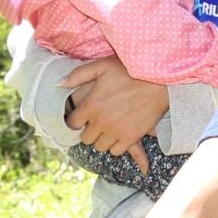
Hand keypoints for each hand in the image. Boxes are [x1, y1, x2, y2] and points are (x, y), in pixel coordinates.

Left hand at [63, 57, 167, 173]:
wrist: (158, 81)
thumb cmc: (129, 71)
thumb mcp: (101, 66)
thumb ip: (78, 75)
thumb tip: (59, 84)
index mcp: (91, 105)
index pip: (72, 124)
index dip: (74, 121)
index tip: (79, 118)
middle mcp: (101, 122)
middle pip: (85, 138)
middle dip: (88, 131)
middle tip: (95, 122)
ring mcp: (116, 132)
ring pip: (100, 146)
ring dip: (101, 139)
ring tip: (106, 129)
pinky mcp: (131, 138)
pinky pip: (116, 151)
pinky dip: (115, 145)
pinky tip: (118, 135)